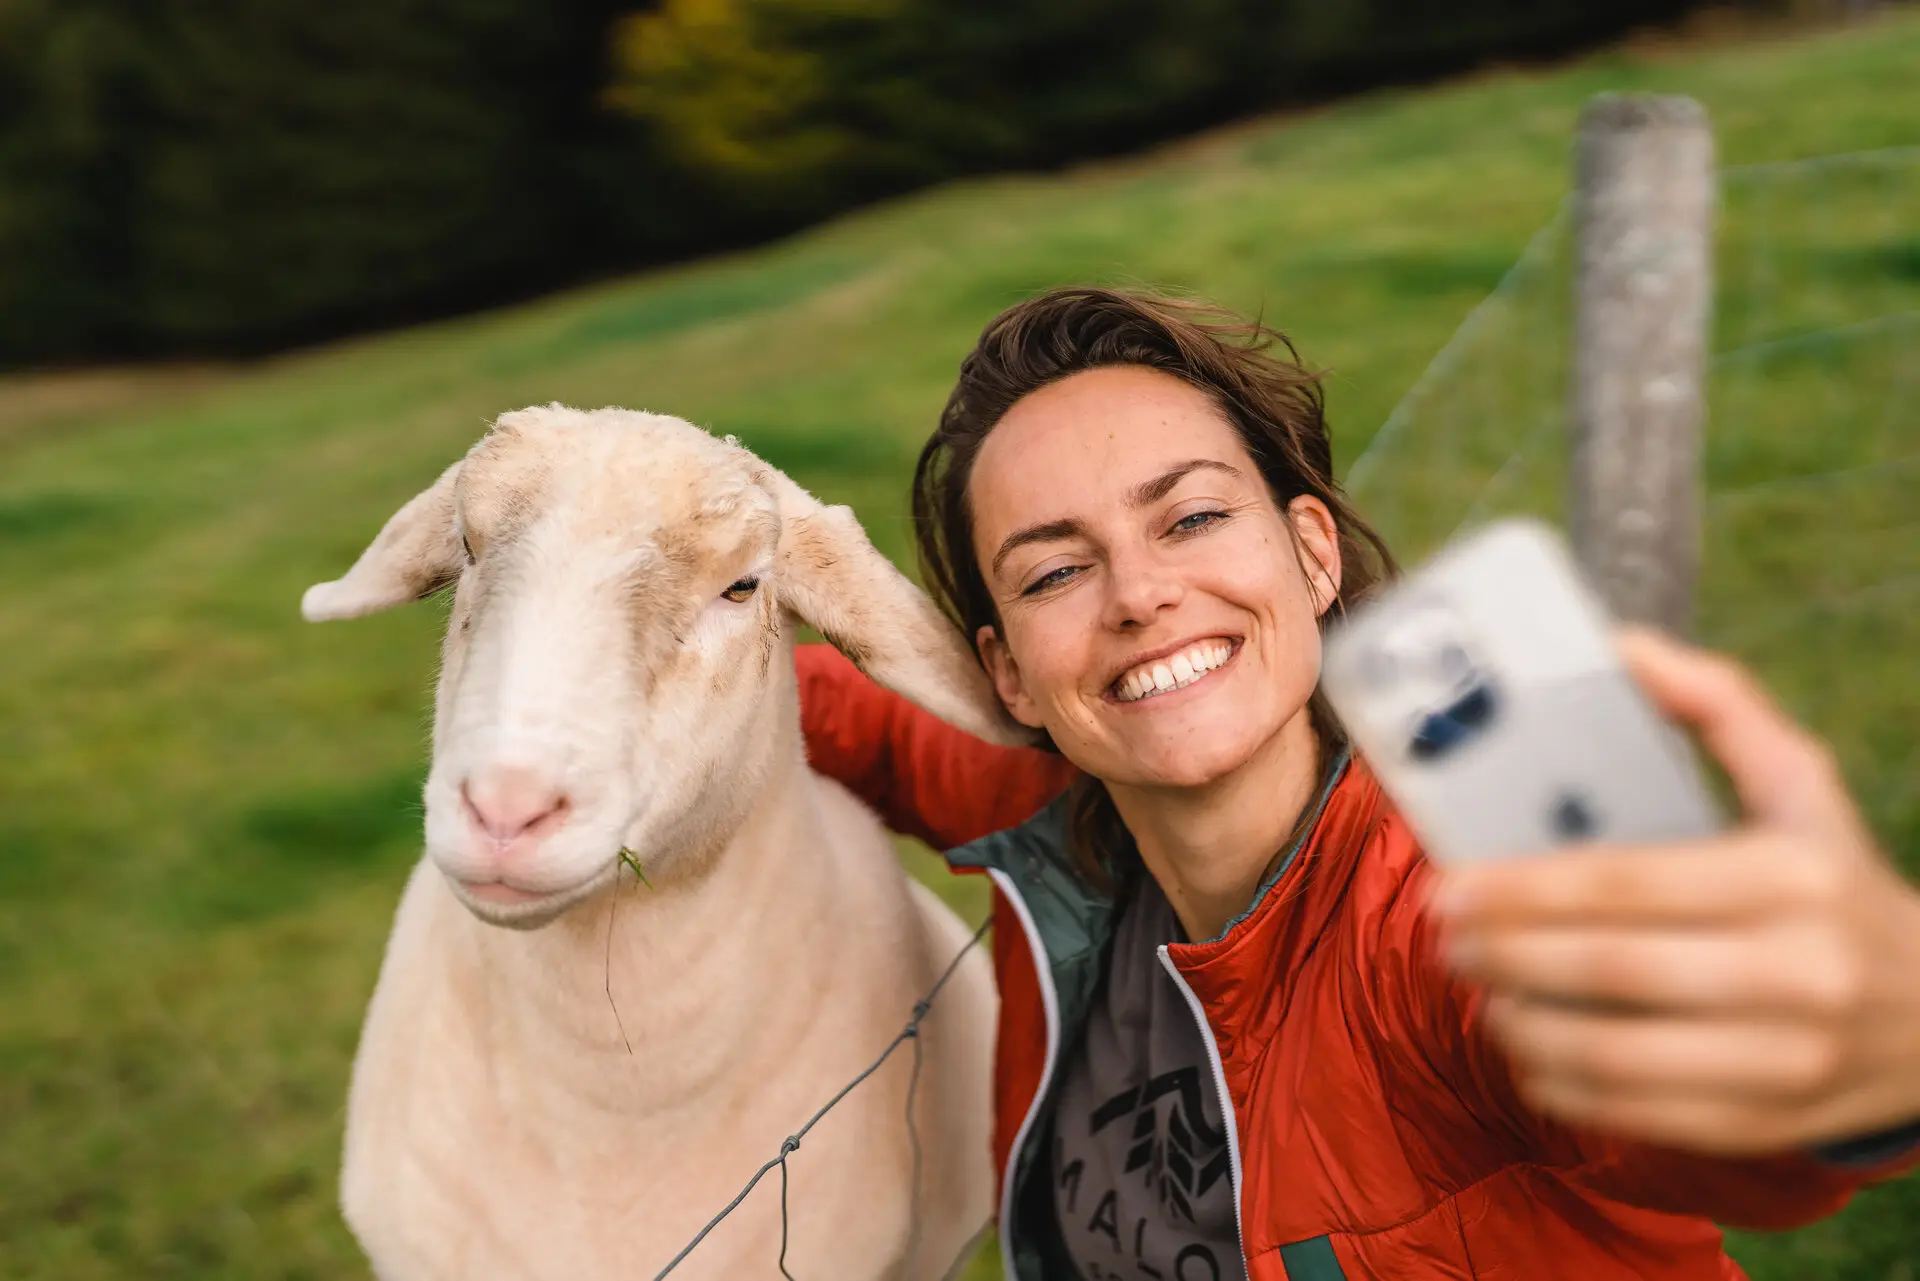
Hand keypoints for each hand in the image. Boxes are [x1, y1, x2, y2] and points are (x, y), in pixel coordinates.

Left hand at [1436, 627, 1919, 1155]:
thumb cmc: (1833, 880)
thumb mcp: (1798, 782)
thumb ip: (1715, 704)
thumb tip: (1619, 645)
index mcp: (1788, 876)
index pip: (1624, 884)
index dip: (1521, 890)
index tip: (1449, 886)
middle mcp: (1793, 973)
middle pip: (1606, 971)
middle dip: (1502, 954)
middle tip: (1441, 936)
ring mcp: (1781, 1060)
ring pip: (1610, 1057)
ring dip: (1518, 1023)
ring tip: (1476, 987)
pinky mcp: (1762, 1124)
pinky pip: (1633, 1115)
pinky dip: (1558, 1084)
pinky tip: (1524, 1044)